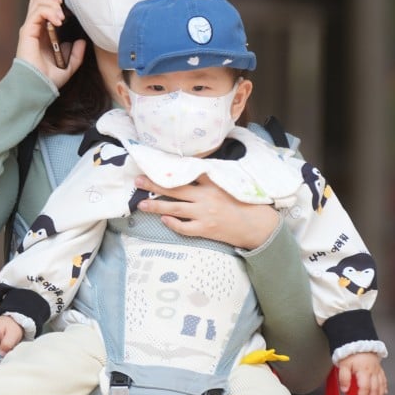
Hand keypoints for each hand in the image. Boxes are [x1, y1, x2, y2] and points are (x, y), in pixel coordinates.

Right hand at [15, 0, 86, 87]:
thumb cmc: (48, 79)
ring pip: (37, 1)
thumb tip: (81, 42)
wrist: (37, 87)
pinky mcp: (27, 31)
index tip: (69, 6)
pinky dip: (49, 11)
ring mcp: (30, 28)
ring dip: (52, 2)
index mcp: (42, 33)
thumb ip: (76, 55)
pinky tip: (59, 21)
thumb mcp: (68, 67)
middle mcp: (35, 28)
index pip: (45, 5)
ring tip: (62, 14)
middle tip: (63, 2)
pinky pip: (37, 12)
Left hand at [134, 174, 280, 249]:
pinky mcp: (205, 230)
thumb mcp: (228, 184)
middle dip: (154, 185)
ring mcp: (204, 215)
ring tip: (141, 203)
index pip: (186, 173)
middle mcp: (206, 198)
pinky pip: (184, 228)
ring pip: (175, 209)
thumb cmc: (242, 203)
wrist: (257, 225)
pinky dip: (173, 223)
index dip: (169, 170)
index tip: (153, 165)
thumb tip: (190, 170)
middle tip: (137, 181)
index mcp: (212, 183)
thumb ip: (210, 177)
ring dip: (156, 205)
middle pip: (174, 190)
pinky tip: (164, 219)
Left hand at [336, 352, 387, 394]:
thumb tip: (345, 389)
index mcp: (364, 371)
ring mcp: (377, 370)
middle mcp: (372, 372)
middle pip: (374, 390)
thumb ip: (344, 377)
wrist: (358, 340)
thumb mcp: (343, 364)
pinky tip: (383, 393)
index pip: (365, 389)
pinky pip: (384, 380)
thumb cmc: (351, 352)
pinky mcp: (379, 368)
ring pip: (381, 386)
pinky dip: (384, 388)